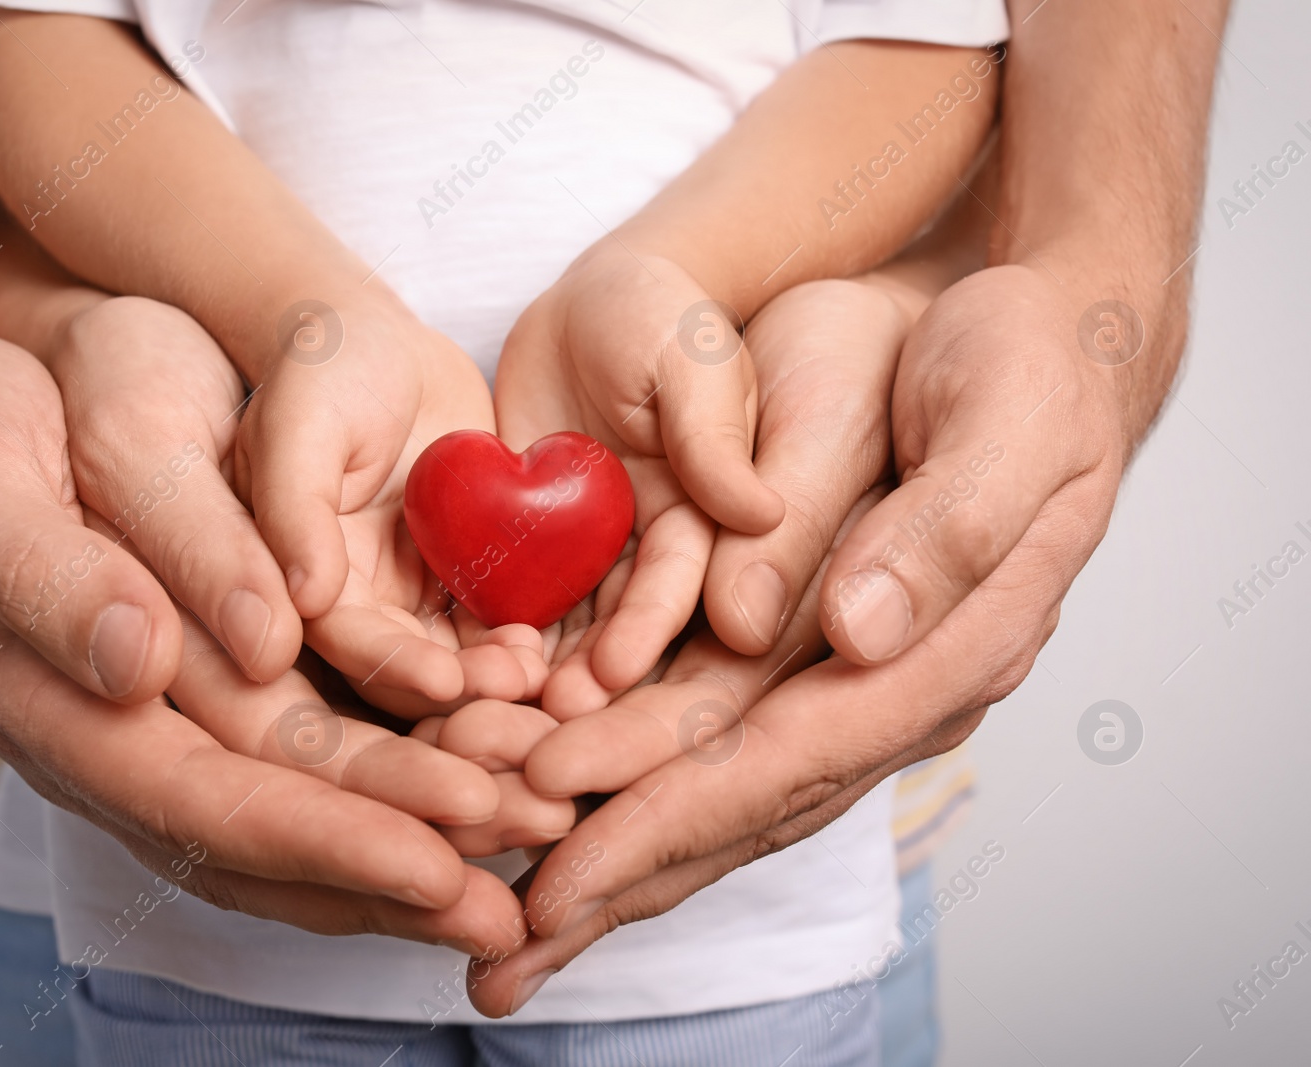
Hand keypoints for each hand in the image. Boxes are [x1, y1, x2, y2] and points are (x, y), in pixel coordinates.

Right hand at [0, 332, 526, 954]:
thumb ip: (45, 574)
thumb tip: (138, 667)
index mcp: (56, 708)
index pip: (202, 802)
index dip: (323, 837)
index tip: (436, 863)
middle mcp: (123, 740)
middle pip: (274, 831)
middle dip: (399, 868)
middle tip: (517, 903)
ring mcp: (170, 722)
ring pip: (302, 812)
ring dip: (416, 844)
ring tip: (529, 857)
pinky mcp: (215, 685)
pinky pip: (312, 759)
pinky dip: (396, 784)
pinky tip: (478, 787)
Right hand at [237, 288, 546, 713]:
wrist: (381, 340)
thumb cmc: (325, 367)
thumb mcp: (299, 425)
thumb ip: (295, 508)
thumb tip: (305, 597)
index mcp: (300, 572)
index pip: (346, 639)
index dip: (395, 666)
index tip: (448, 682)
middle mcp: (355, 594)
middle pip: (407, 662)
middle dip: (461, 682)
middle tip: (519, 684)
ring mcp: (411, 587)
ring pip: (455, 651)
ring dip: (496, 669)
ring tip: (542, 666)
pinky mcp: (463, 570)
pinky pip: (494, 614)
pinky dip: (523, 631)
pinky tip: (559, 634)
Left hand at [463, 264, 1130, 1014]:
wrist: (1032, 341)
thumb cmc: (1024, 366)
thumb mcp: (1004, 419)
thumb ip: (944, 529)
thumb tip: (857, 634)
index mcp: (952, 653)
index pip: (792, 760)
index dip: (672, 815)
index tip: (565, 870)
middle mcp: (894, 693)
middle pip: (741, 806)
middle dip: (621, 875)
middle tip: (505, 955)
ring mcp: (849, 685)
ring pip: (717, 790)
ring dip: (613, 851)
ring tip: (511, 916)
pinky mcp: (808, 658)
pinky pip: (712, 739)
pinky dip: (632, 784)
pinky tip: (563, 816)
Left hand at [494, 247, 781, 712]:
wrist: (586, 304)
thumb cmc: (658, 316)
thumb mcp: (692, 360)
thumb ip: (716, 434)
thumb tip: (761, 511)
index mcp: (710, 517)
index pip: (684, 585)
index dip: (650, 629)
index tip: (614, 673)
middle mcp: (654, 552)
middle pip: (624, 629)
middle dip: (588, 675)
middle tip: (545, 721)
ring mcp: (593, 556)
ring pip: (567, 627)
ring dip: (536, 672)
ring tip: (493, 709)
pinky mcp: (537, 547)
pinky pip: (514, 596)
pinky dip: (489, 631)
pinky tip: (454, 665)